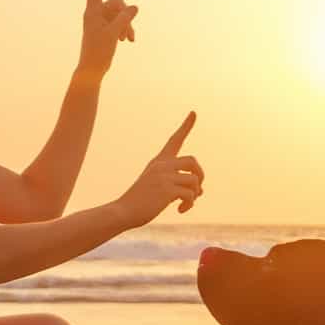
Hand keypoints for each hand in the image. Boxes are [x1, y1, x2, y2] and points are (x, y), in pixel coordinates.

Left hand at [77, 0, 136, 78]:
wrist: (91, 69)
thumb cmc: (98, 51)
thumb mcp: (113, 32)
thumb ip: (125, 18)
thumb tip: (135, 6)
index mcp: (92, 11)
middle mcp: (95, 13)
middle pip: (117, 3)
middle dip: (126, 16)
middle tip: (127, 34)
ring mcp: (101, 21)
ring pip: (120, 15)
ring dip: (127, 25)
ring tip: (129, 40)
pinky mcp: (106, 29)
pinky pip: (119, 23)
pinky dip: (125, 30)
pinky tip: (128, 41)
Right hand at [115, 112, 203, 227]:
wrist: (123, 211)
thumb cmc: (140, 202)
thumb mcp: (157, 186)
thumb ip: (176, 183)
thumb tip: (201, 190)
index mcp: (158, 161)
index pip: (175, 140)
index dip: (186, 126)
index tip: (194, 112)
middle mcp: (162, 165)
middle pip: (193, 160)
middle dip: (200, 175)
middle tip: (198, 191)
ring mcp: (164, 176)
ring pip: (194, 179)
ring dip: (195, 194)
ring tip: (185, 203)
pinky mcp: (167, 190)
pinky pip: (190, 194)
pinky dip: (189, 204)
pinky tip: (180, 210)